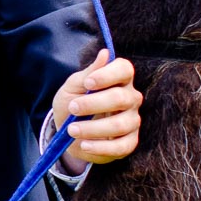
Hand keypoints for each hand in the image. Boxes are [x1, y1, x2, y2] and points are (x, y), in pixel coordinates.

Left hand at [52, 50, 141, 168]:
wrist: (68, 133)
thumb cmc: (72, 104)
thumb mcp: (72, 87)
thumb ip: (88, 72)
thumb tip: (105, 52)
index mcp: (118, 80)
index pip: (125, 69)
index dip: (108, 74)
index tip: (88, 82)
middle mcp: (130, 99)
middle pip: (121, 98)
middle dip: (93, 104)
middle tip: (72, 108)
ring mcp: (132, 121)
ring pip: (120, 124)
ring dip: (92, 128)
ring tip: (71, 130)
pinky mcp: (129, 142)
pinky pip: (121, 146)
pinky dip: (100, 147)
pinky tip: (84, 145)